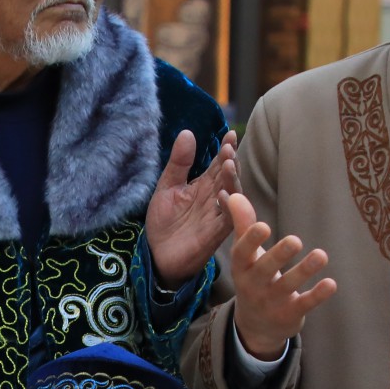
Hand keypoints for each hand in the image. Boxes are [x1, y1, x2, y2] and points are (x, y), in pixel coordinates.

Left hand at [145, 130, 237, 286]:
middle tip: (229, 149)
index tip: (230, 134)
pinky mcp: (215, 234)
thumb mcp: (167, 188)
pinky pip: (227, 220)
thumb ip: (178, 163)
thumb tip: (187, 133)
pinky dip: (228, 208)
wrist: (156, 255)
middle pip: (228, 177)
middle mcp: (214, 199)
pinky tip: (224, 195)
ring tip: (229, 166)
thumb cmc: (163, 222)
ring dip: (233, 181)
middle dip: (230, 162)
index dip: (226, 149)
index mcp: (203, 186)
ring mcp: (216, 216)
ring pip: (233, 196)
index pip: (219, 164)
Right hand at [226, 191, 335, 359]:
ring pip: (288, 286)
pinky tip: (331, 283)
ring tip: (321, 255)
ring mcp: (272, 302)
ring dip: (304, 271)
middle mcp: (254, 286)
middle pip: (265, 270)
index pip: (242, 253)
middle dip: (279, 256)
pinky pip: (304, 304)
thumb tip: (235, 194)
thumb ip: (243, 224)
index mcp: (242, 268)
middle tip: (295, 240)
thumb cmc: (253, 279)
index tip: (262, 226)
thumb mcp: (246, 256)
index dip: (251, 241)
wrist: (255, 327)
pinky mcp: (290, 314)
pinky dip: (317, 295)